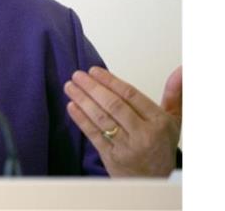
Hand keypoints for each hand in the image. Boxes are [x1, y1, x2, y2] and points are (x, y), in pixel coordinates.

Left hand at [64, 65, 181, 176]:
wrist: (153, 180)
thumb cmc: (159, 146)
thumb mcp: (173, 120)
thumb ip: (173, 94)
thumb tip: (181, 70)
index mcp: (159, 122)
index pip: (131, 95)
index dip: (110, 81)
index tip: (94, 70)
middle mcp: (143, 134)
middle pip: (114, 105)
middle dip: (93, 87)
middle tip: (78, 75)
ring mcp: (127, 147)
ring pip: (102, 119)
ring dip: (83, 100)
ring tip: (70, 86)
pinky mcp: (111, 157)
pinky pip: (94, 134)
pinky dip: (81, 119)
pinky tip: (72, 106)